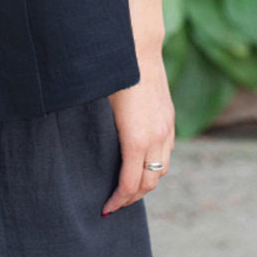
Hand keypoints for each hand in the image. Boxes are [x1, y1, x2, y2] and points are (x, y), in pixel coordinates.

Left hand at [102, 50, 174, 215]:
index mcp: (137, 139)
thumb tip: (85, 155)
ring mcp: (167, 128)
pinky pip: (167, 152)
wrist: (139, 48)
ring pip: (162, 169)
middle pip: (149, 182)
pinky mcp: (170, 118)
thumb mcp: (100, 107)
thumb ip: (100, 134)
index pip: (131, 183)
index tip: (105, 209)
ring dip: (146, 183)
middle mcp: (157, 137)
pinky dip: (155, 165)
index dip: (118, 200)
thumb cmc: (113, 76)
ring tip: (128, 190)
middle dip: (132, 198)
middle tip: (115, 205)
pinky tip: (142, 163)